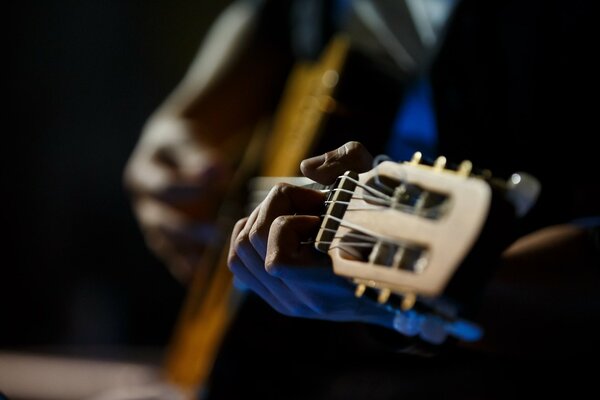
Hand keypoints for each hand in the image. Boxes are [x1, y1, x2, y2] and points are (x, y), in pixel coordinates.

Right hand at [124, 116, 233, 281]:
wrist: (169, 150)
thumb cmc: (180, 141)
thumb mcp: (185, 140)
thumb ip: (196, 155)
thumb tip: (215, 171)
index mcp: (143, 174)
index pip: (163, 186)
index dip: (187, 189)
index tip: (216, 190)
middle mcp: (143, 202)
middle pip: (161, 222)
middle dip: (189, 230)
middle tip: (218, 233)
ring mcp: (152, 221)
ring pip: (165, 243)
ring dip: (187, 254)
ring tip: (208, 267)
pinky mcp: (164, 235)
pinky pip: (172, 254)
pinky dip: (184, 265)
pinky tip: (199, 277)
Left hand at [228, 142, 393, 324]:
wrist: (400, 284)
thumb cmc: (391, 228)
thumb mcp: (380, 185)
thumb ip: (348, 163)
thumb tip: (306, 168)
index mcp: (332, 283)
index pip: (278, 262)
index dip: (292, 221)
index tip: (322, 207)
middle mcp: (304, 300)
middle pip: (254, 239)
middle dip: (277, 205)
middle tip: (310, 202)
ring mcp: (287, 301)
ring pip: (240, 247)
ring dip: (264, 216)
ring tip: (298, 213)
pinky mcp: (276, 297)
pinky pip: (238, 260)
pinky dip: (250, 231)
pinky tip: (282, 226)